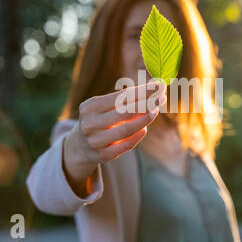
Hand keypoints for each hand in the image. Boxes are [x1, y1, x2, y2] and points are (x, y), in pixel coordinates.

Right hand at [62, 82, 166, 196]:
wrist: (79, 145)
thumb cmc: (100, 119)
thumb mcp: (104, 106)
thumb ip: (125, 99)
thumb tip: (155, 88)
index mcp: (90, 107)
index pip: (121, 97)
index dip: (142, 91)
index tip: (159, 86)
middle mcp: (90, 124)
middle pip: (124, 112)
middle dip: (146, 103)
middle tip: (161, 97)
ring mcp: (95, 141)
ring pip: (126, 130)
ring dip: (144, 120)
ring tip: (155, 111)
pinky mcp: (102, 155)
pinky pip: (125, 146)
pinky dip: (137, 136)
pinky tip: (145, 128)